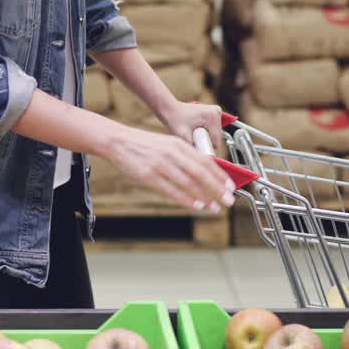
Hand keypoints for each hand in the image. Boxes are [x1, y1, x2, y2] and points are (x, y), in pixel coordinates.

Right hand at [103, 126, 235, 212]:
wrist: (118, 141)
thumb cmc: (144, 144)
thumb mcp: (167, 144)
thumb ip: (184, 156)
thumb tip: (203, 171)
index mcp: (178, 144)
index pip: (205, 161)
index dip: (219, 175)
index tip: (230, 187)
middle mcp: (172, 154)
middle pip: (200, 172)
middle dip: (217, 188)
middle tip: (228, 200)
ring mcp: (161, 165)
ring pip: (188, 183)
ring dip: (204, 196)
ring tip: (214, 207)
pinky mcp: (149, 176)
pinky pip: (172, 190)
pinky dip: (187, 199)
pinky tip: (196, 205)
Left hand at [159, 100, 224, 151]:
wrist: (170, 109)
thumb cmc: (174, 120)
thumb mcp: (182, 136)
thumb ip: (192, 147)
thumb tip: (201, 158)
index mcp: (212, 116)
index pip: (215, 141)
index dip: (204, 146)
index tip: (193, 142)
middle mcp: (216, 111)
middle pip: (216, 138)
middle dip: (204, 140)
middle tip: (191, 135)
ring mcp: (216, 111)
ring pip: (215, 134)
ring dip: (205, 136)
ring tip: (192, 131)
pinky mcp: (214, 112)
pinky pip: (214, 129)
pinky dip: (206, 131)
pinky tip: (196, 128)